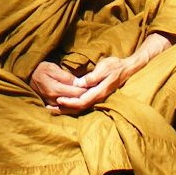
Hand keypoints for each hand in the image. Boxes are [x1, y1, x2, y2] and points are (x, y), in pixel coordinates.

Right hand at [30, 60, 106, 114]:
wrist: (27, 76)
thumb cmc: (39, 69)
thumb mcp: (52, 68)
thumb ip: (66, 77)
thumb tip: (79, 83)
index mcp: (56, 90)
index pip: (77, 93)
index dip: (87, 90)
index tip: (94, 85)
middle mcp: (55, 100)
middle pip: (76, 102)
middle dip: (86, 97)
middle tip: (95, 91)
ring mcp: (53, 104)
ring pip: (71, 108)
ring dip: (80, 102)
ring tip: (89, 96)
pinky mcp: (52, 105)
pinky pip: (66, 108)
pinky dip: (74, 105)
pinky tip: (79, 101)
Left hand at [31, 33, 174, 114]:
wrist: (127, 68)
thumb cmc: (115, 66)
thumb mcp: (104, 68)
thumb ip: (92, 77)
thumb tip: (80, 84)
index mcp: (99, 91)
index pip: (81, 101)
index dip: (69, 102)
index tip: (58, 100)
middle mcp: (98, 97)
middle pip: (78, 107)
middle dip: (63, 108)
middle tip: (48, 108)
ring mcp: (97, 97)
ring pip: (79, 107)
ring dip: (65, 108)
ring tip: (52, 108)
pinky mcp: (96, 95)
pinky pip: (82, 103)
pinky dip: (72, 105)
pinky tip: (63, 104)